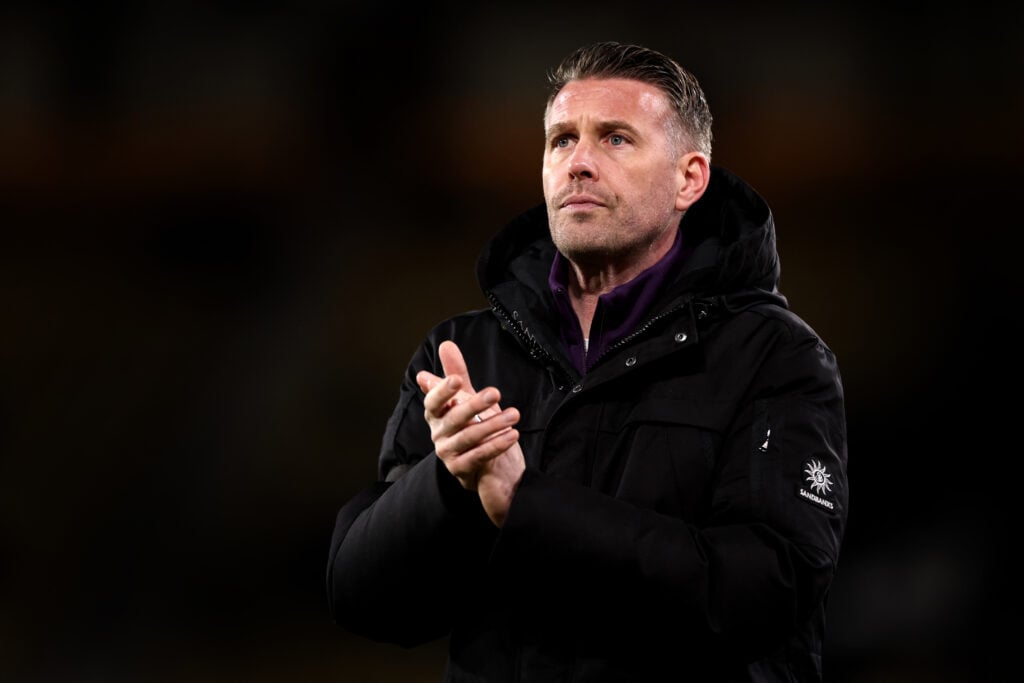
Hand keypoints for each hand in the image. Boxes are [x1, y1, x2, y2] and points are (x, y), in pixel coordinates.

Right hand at [416, 340, 524, 526]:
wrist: (487, 470)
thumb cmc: (474, 428)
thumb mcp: (467, 399)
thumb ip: (457, 374)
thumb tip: (446, 344)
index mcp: (437, 415)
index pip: (433, 401)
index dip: (443, 390)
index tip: (458, 380)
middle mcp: (438, 435)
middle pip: (454, 418)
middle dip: (475, 404)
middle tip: (496, 392)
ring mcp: (448, 454)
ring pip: (469, 437)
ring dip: (493, 424)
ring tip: (515, 414)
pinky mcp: (460, 471)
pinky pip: (478, 457)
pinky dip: (496, 445)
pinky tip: (512, 434)